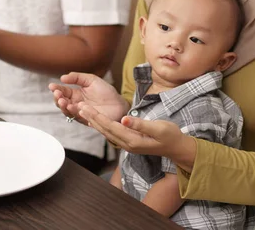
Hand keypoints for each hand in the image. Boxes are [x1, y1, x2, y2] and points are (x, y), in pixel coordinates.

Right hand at [48, 72, 128, 125]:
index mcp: (76, 93)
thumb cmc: (106, 92)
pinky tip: (72, 106)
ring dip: (63, 106)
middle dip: (57, 98)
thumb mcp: (91, 80)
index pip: (63, 91)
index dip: (56, 89)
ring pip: (66, 111)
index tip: (52, 86)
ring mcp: (80, 112)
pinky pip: (77, 117)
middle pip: (61, 102)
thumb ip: (77, 77)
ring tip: (63, 100)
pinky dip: (73, 112)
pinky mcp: (86, 119)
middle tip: (57, 94)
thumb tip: (62, 78)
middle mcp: (75, 103)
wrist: (119, 104)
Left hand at [79, 105, 195, 169]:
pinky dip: (102, 126)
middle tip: (78, 106)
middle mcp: (127, 144)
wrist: (176, 148)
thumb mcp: (159, 128)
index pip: (110, 126)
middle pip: (105, 130)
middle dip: (91, 118)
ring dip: (94, 122)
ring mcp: (127, 145)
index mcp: (133, 140)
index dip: (96, 116)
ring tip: (83, 111)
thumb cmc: (170, 135)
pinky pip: (111, 133)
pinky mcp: (129, 142)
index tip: (85, 107)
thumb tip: (124, 118)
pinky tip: (96, 120)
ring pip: (106, 132)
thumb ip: (141, 124)